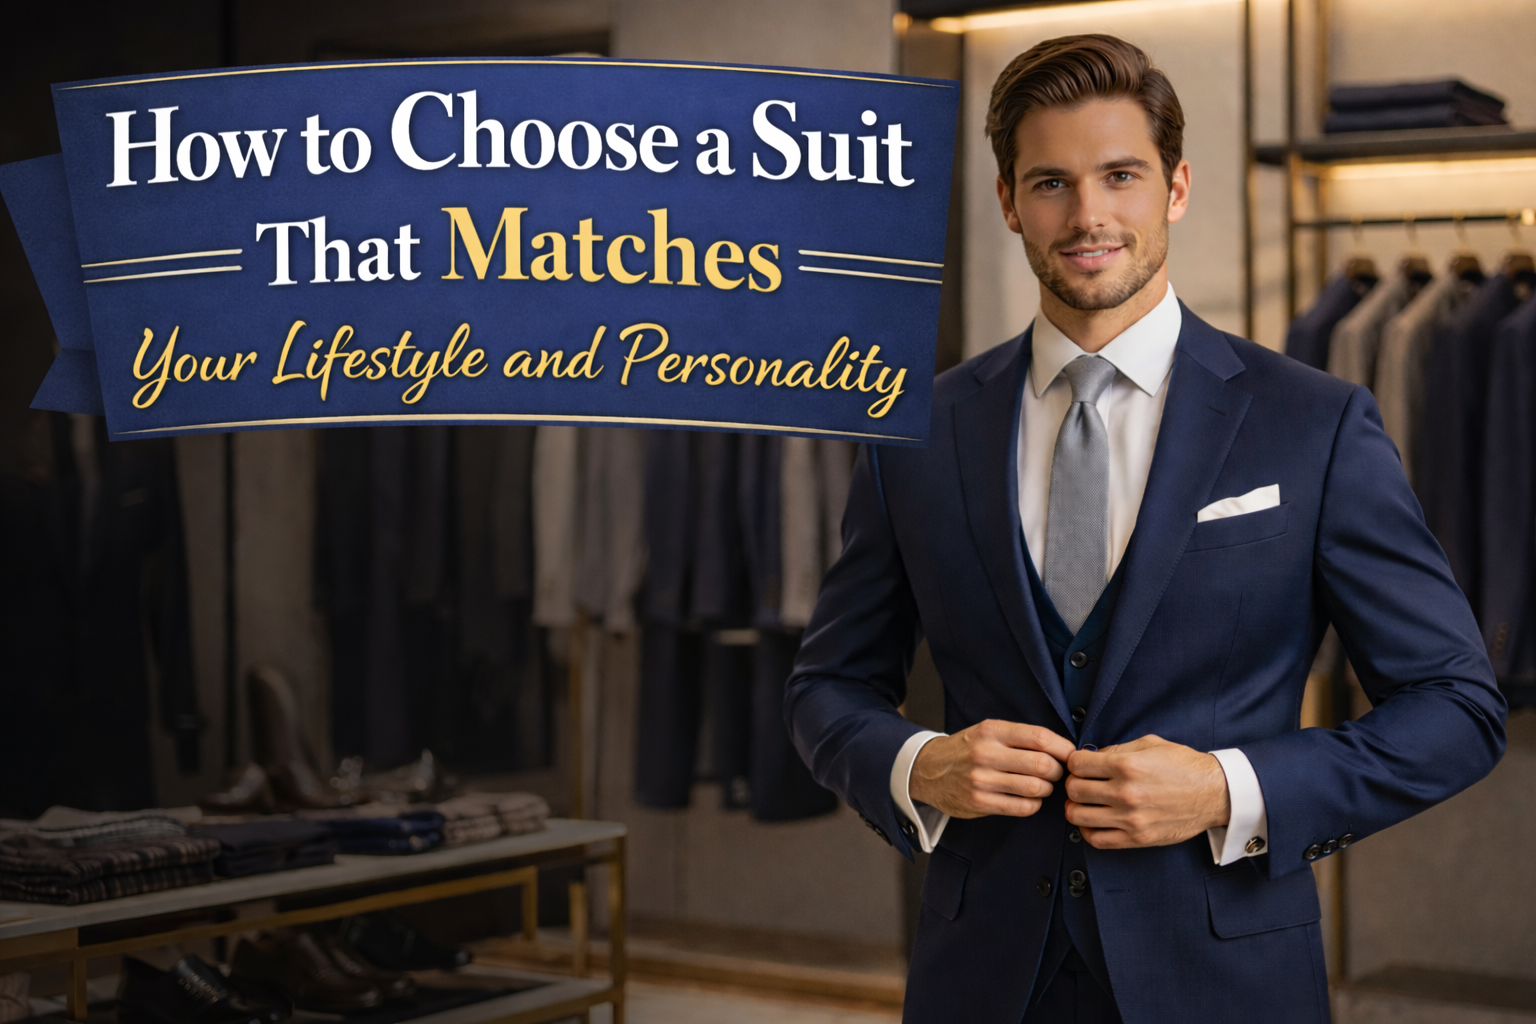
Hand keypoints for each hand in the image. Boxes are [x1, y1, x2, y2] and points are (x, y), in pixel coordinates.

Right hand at [910, 720, 1076, 818]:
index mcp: (991, 730)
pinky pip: (1022, 807)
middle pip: (1042, 765)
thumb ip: (1020, 737)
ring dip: (1046, 789)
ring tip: (1041, 785)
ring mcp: (981, 780)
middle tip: (1055, 773)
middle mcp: (986, 753)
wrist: (927, 770)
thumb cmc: (967, 749)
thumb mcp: (988, 732)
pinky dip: (1033, 804)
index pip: (1040, 737)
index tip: (1069, 754)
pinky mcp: (980, 802)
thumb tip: (1063, 749)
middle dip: (1057, 771)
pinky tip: (1028, 798)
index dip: (1063, 748)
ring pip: (1035, 788)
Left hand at [1064, 735, 1229, 848]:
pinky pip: (1097, 840)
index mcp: (1127, 765)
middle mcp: (1126, 792)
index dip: (1074, 762)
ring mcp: (1130, 818)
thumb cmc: (1184, 766)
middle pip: (1074, 790)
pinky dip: (1087, 830)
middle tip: (1082, 783)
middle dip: (1073, 784)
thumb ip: (1117, 749)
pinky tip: (1093, 821)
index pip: (1077, 764)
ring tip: (1084, 802)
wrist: (1215, 794)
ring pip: (1078, 816)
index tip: (1081, 765)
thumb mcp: (1150, 744)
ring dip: (1076, 807)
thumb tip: (1090, 758)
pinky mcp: (1137, 838)